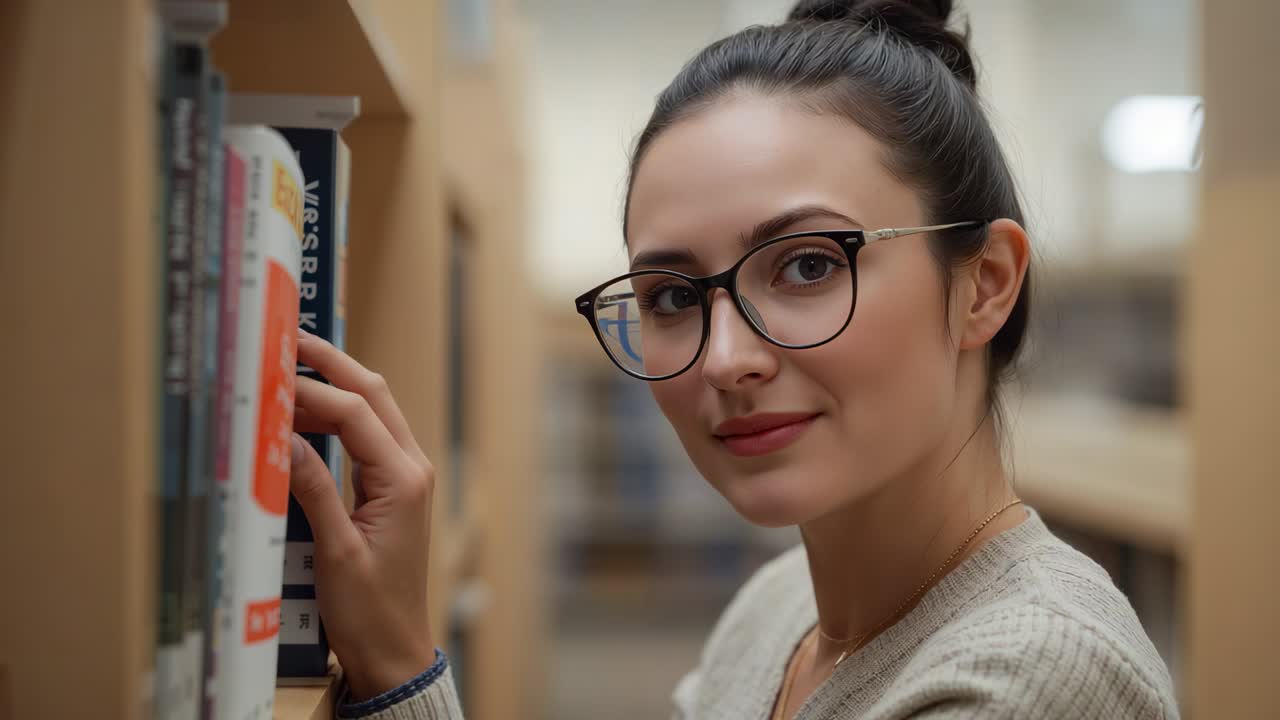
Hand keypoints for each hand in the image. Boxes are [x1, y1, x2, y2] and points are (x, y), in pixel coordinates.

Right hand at [287, 328, 436, 699]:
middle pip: (372, 395)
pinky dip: (335, 417)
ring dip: (332, 385)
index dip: (312, 386)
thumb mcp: (333, 552)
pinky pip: (365, 436)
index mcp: (404, 480)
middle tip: (286, 337)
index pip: (356, 412)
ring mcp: (405, 476)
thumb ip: (310, 489)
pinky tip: (301, 414)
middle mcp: (412, 469)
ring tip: (285, 369)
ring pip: (371, 411)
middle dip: (331, 363)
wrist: (394, 650)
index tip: (269, 372)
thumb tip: (280, 434)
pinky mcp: (392, 489)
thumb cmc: (369, 611)